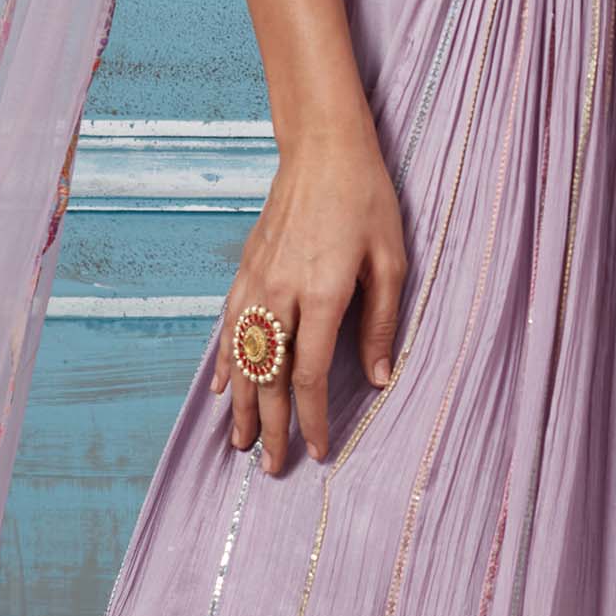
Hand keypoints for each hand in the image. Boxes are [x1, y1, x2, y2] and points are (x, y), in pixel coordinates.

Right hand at [210, 126, 406, 471]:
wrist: (322, 147)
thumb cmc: (366, 200)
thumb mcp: (391, 260)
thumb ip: (380, 322)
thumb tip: (379, 379)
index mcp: (321, 294)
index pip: (312, 375)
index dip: (314, 419)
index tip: (318, 450)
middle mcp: (280, 293)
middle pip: (271, 378)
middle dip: (273, 428)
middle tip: (273, 468)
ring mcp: (257, 281)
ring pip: (243, 358)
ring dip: (243, 406)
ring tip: (241, 444)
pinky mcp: (246, 270)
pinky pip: (229, 328)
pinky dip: (225, 363)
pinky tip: (224, 389)